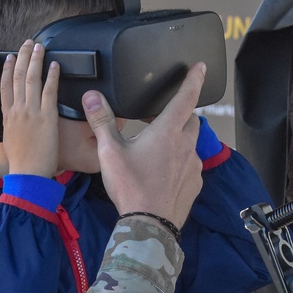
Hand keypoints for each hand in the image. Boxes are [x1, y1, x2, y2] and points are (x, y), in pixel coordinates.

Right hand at [0, 40, 59, 178]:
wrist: (27, 174)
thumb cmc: (20, 162)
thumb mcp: (9, 140)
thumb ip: (12, 126)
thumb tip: (15, 120)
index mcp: (7, 116)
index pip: (4, 86)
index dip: (7, 69)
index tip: (10, 57)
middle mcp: (17, 111)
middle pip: (17, 77)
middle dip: (22, 57)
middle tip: (27, 44)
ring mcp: (31, 112)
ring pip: (32, 80)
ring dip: (36, 61)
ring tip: (39, 47)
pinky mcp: (46, 117)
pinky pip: (49, 91)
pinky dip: (51, 76)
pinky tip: (54, 65)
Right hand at [83, 63, 203, 225]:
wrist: (149, 224)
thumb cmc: (131, 187)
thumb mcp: (110, 152)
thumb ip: (102, 121)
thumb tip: (92, 97)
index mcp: (168, 131)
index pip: (187, 97)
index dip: (194, 79)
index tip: (200, 67)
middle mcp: (186, 145)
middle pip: (190, 120)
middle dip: (180, 114)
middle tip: (162, 118)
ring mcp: (193, 165)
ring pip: (191, 144)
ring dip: (178, 141)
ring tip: (158, 150)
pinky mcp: (194, 183)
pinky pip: (190, 166)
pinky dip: (180, 163)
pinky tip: (163, 173)